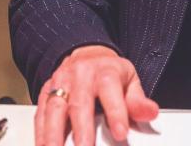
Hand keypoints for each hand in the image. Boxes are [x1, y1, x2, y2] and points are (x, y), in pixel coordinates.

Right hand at [35, 45, 158, 145]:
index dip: (116, 113)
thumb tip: (150, 112)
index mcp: (104, 72)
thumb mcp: (130, 80)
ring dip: (53, 134)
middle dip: (81, 130)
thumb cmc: (109, 72)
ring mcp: (60, 83)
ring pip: (54, 109)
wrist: (85, 54)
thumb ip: (138, 100)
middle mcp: (79, 76)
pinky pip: (41, 112)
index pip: (110, 92)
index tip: (120, 133)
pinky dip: (40, 132)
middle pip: (79, 104)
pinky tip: (42, 145)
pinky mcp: (46, 91)